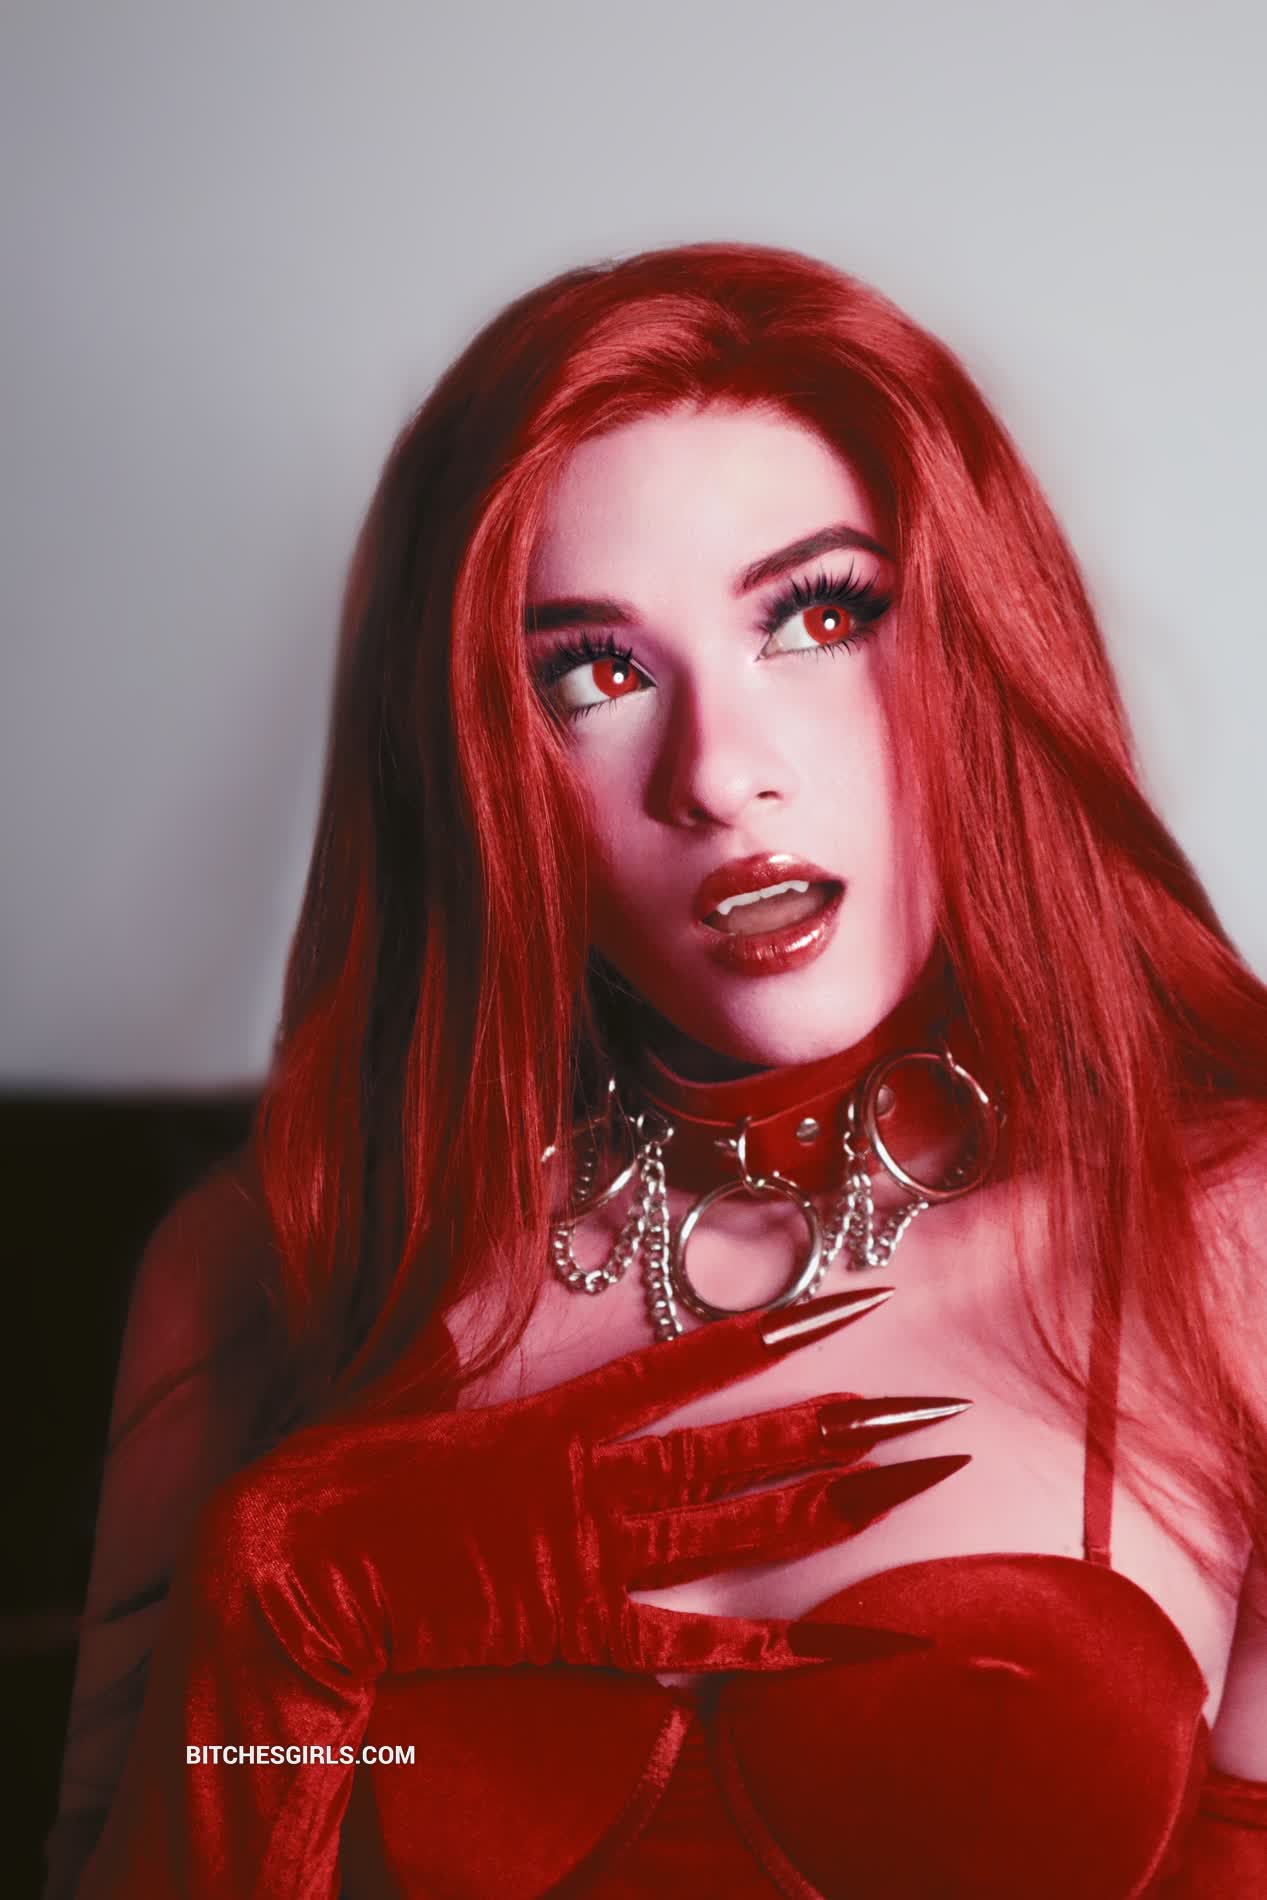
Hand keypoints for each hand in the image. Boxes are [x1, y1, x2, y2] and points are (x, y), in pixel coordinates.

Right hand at [196, 1284, 967, 1678]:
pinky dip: (786, 1653)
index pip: (684, 1362)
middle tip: (933, 1404)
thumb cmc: (335, 1479)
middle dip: (841, 1422)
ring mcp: (594, 1557)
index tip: (839, 1307)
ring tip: (921, 1482)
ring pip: (743, 1529)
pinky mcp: (581, 1628)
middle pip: (742, 1448)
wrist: (290, 1580)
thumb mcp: (400, 1378)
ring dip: (838, 1505)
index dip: (768, 1334)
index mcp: (554, 1415)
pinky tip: (856, 1647)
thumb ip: (463, 1322)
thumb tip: (485, 1254)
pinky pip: (704, 1647)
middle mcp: (593, 1481)